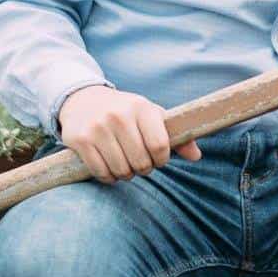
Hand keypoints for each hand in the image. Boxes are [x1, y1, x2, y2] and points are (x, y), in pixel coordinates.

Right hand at [56, 85, 200, 183]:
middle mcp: (119, 115)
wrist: (83, 100)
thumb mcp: (151, 116)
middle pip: (141, 162)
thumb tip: (197, 156)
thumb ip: (175, 136)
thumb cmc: (125, 112)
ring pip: (121, 170)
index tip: (157, 157)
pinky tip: (109, 165)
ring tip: (124, 162)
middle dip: (143, 168)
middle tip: (139, 161)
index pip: (160, 145)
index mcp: (141, 107)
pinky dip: (108, 176)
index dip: (161, 159)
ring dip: (125, 174)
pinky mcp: (80, 140)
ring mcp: (98, 127)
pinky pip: (101, 173)